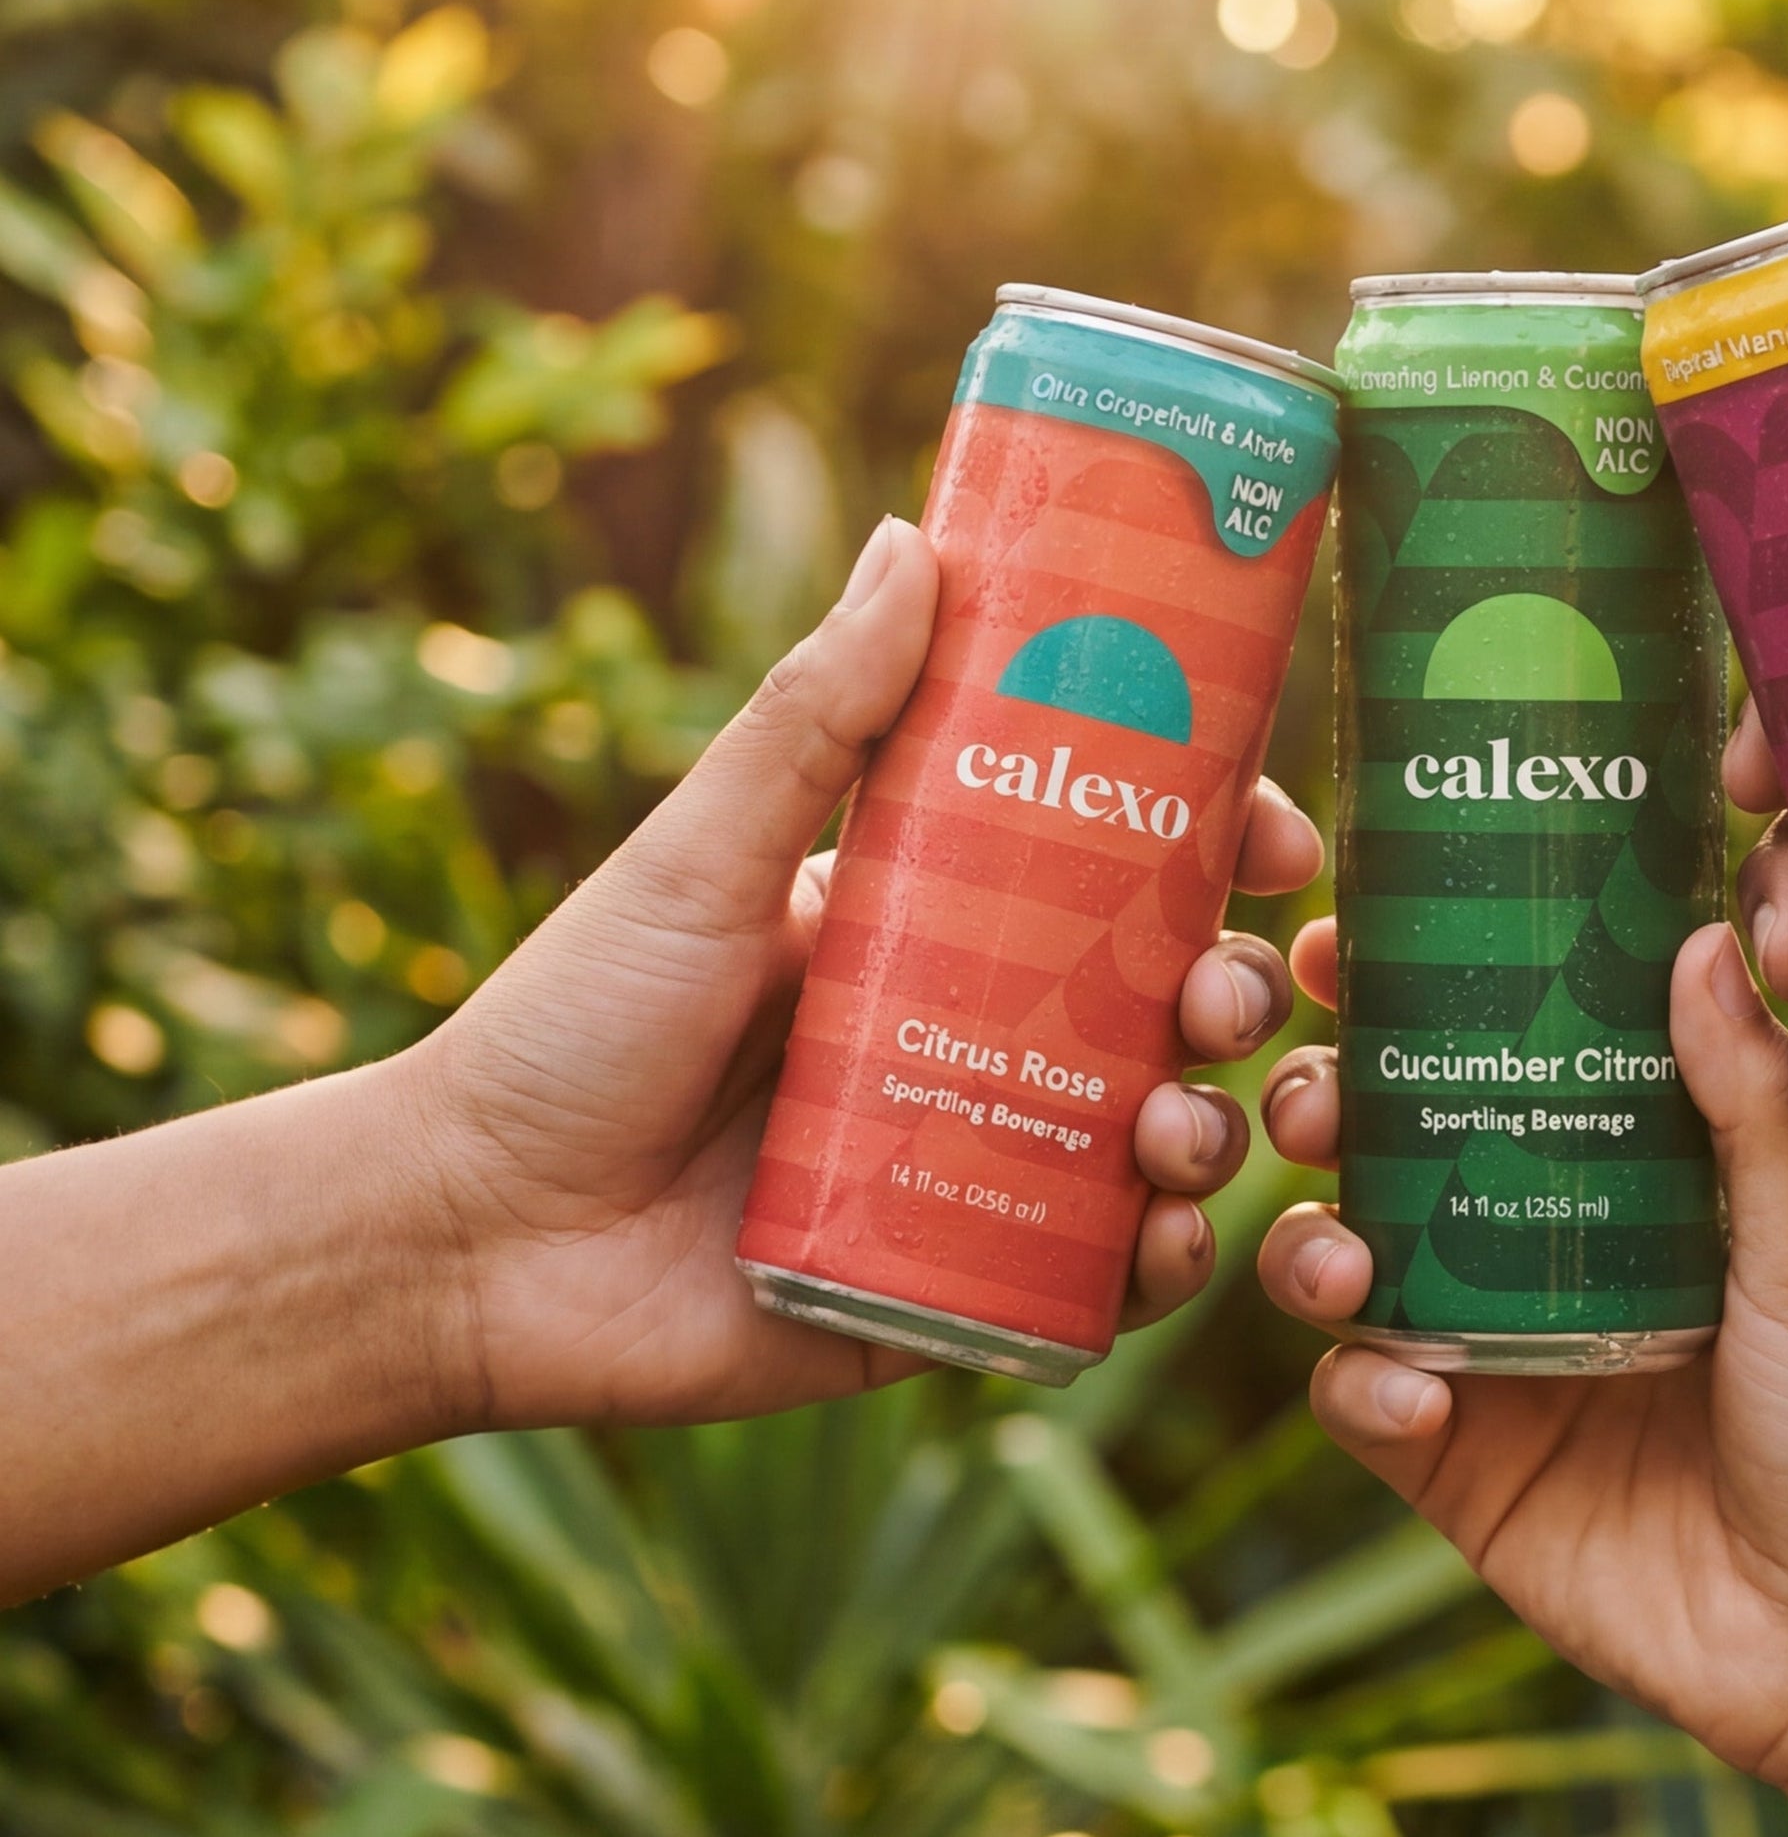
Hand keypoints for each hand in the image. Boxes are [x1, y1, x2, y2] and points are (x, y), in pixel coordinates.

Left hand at [406, 517, 1315, 1430]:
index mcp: (933, 927)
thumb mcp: (705, 856)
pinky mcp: (951, 1300)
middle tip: (1230, 989)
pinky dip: (1151, 1269)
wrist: (464, 1241)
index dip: (1214, 851)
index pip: (1114, 874)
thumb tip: (916, 536)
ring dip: (1207, 1129)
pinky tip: (1160, 1242)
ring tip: (1176, 1128)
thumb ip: (813, 715)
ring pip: (1149, 1146)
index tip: (1275, 837)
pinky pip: (1089, 1288)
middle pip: (1159, 1009)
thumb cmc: (570, 1029)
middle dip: (1230, 991)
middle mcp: (971, 1045)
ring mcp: (970, 1175)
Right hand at [1256, 922, 1787, 1787]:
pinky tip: (1414, 1387)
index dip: (1416, 988)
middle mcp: (1543, 1249)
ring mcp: (1492, 1356)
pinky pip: (1362, 1402)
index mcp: (1629, 1173)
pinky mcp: (1459, 1468)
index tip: (1349, 928)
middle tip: (1312, 1086)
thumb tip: (1694, 936)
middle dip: (1326, 1099)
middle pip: (1393, 1142)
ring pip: (1349, 1260)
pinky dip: (1362, 1383)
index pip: (1502, 1050)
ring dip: (1311, 1237)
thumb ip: (1752, 1105)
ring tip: (1338, 1248)